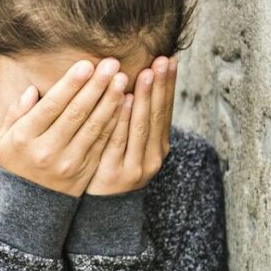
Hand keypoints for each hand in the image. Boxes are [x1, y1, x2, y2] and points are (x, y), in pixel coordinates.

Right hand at [0, 58, 128, 195]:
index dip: (71, 85)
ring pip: (94, 127)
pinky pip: (103, 142)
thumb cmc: (18, 159)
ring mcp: (69, 162)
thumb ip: (17, 112)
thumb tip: (32, 91)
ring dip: (110, 101)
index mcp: (25, 138)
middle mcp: (48, 150)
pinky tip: (124, 104)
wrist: (30, 201)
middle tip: (111, 64)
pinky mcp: (86, 170)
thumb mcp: (6, 136)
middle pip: (76, 113)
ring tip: (122, 79)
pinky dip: (115, 122)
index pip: (51, 106)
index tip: (87, 64)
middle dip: (95, 86)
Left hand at [86, 56, 177, 194]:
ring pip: (141, 126)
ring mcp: (136, 166)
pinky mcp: (116, 173)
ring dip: (144, 98)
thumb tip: (137, 81)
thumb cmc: (112, 168)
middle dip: (160, 86)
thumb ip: (133, 119)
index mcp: (158, 146)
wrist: (100, 210)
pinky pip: (119, 141)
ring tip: (146, 73)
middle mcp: (153, 156)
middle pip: (157, 115)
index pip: (165, 110)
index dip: (168, 85)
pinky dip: (123, 120)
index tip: (169, 59)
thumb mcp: (129, 146)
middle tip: (161, 60)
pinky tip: (125, 100)